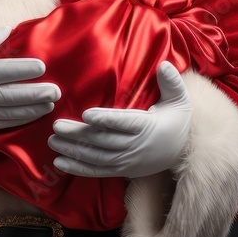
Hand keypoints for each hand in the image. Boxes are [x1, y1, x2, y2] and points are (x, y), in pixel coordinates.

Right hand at [0, 27, 58, 137]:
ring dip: (31, 109)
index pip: (1, 72)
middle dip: (34, 93)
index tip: (41, 66)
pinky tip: (34, 115)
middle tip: (55, 90)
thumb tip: (5, 30)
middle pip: (10, 96)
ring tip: (50, 104)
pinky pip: (1, 125)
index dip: (22, 70)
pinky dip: (19, 120)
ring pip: (9, 113)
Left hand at [48, 61, 191, 177]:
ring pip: (97, 157)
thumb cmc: (177, 121)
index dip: (105, 119)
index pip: (124, 123)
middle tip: (56, 126)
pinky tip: (60, 163)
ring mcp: (127, 161)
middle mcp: (135, 146)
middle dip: (79, 135)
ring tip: (53, 141)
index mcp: (147, 127)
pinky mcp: (121, 171)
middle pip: (103, 141)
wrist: (184, 153)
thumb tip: (165, 65)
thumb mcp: (180, 100)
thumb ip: (171, 82)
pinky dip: (79, 168)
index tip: (86, 114)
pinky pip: (98, 171)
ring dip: (74, 150)